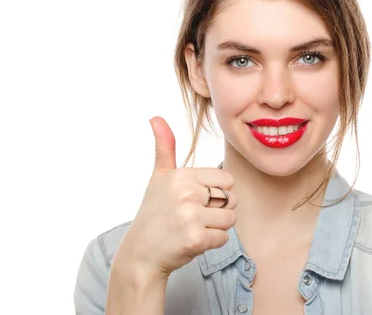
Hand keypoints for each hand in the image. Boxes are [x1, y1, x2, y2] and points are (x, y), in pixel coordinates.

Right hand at [113, 116, 236, 282]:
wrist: (140, 254)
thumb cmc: (154, 213)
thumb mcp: (158, 178)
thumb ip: (164, 148)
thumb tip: (156, 117)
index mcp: (182, 175)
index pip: (227, 180)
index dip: (216, 193)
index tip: (195, 200)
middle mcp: (186, 193)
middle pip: (231, 199)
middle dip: (218, 211)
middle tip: (192, 217)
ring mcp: (191, 216)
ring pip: (230, 219)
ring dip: (216, 228)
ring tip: (193, 228)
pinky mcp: (196, 239)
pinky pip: (223, 238)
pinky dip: (211, 243)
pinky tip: (192, 241)